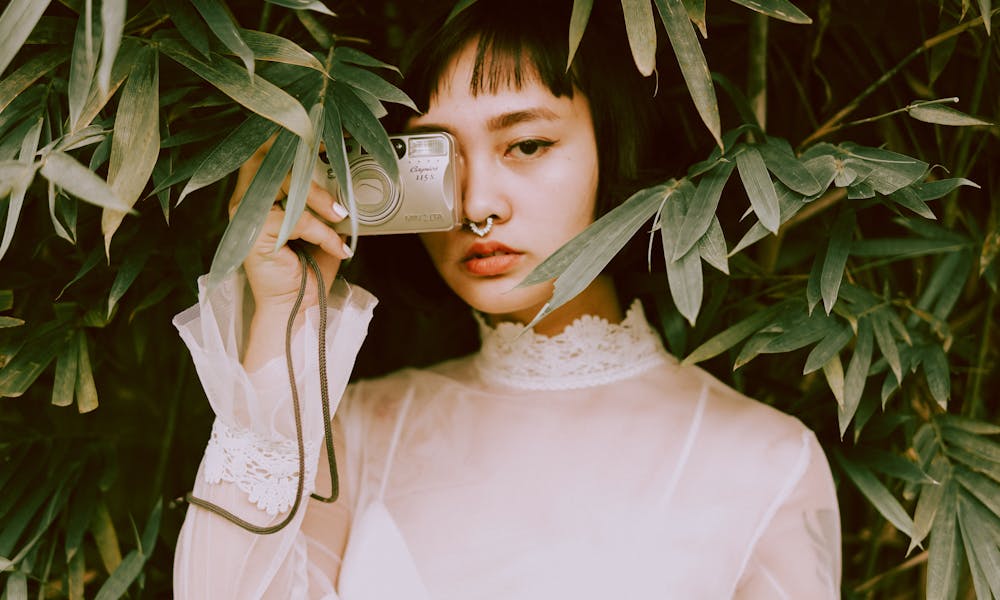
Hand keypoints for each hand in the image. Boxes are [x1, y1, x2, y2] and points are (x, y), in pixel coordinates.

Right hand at [231, 138, 351, 317]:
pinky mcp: (256, 233)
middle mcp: (247, 200)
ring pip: (287, 185)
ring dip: (320, 200)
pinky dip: (323, 232)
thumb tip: (343, 178)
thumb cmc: (307, 269)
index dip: (292, 138)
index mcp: (258, 192)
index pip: (267, 151)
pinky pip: (297, 219)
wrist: (298, 307)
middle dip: (311, 167)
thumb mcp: (321, 225)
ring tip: (340, 216)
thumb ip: (323, 199)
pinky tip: (335, 247)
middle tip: (337, 180)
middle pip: (274, 159)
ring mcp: (248, 215)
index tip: (322, 137)